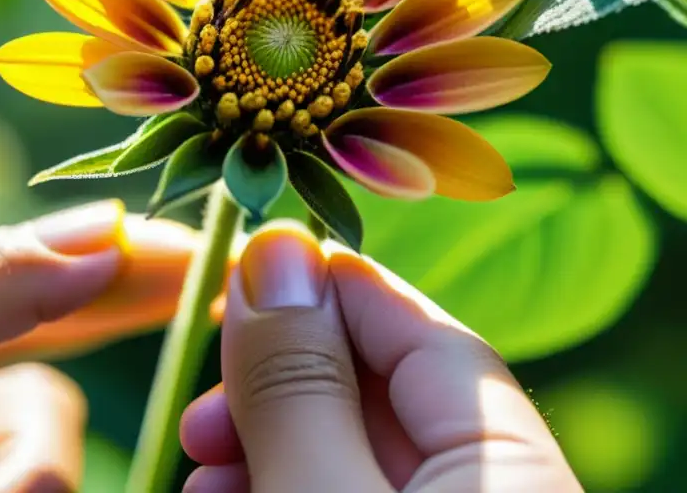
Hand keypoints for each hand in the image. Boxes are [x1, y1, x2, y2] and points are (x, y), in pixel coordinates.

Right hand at [180, 223, 583, 492]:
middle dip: (276, 386)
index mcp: (514, 468)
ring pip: (351, 452)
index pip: (423, 334)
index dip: (326, 292)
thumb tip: (273, 247)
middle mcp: (498, 491)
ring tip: (201, 471)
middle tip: (204, 412)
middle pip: (380, 396)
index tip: (240, 280)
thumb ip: (301, 385)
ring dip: (264, 443)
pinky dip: (283, 485)